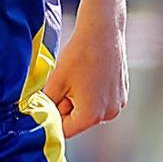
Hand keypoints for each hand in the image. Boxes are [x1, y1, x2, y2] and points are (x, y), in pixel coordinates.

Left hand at [44, 7, 128, 138]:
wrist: (103, 31)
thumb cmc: (78, 55)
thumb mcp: (55, 82)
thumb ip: (46, 105)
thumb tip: (40, 117)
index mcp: (90, 116)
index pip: (64, 130)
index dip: (52, 118)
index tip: (47, 103)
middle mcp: (108, 114)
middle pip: (78, 121)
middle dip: (66, 107)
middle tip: (64, 83)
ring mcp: (117, 104)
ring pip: (89, 110)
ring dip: (79, 100)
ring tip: (77, 77)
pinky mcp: (122, 94)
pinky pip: (101, 101)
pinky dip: (91, 93)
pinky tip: (89, 73)